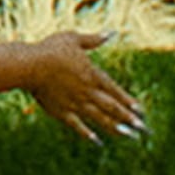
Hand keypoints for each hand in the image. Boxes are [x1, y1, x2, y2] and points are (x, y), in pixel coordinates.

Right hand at [21, 29, 146, 144]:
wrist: (30, 65)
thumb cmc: (51, 49)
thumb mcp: (74, 39)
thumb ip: (93, 39)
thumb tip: (111, 32)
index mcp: (91, 75)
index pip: (115, 90)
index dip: (128, 101)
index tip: (141, 111)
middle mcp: (87, 92)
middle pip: (111, 107)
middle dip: (128, 119)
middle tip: (143, 129)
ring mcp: (75, 103)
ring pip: (99, 118)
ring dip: (115, 128)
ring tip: (128, 136)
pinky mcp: (61, 112)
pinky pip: (77, 126)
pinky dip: (88, 134)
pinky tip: (97, 141)